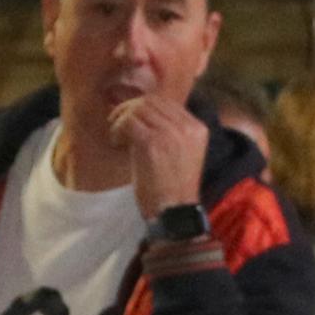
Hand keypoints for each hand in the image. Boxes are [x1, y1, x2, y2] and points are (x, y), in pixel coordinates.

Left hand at [116, 89, 207, 219]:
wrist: (174, 213)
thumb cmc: (173, 190)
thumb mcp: (182, 154)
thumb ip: (172, 133)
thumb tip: (144, 113)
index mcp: (198, 128)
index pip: (167, 102)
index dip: (145, 106)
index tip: (131, 119)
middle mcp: (187, 127)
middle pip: (152, 101)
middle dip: (130, 108)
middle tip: (116, 122)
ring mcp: (171, 133)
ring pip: (139, 109)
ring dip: (121, 119)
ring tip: (117, 136)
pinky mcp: (152, 142)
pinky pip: (129, 122)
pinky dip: (117, 129)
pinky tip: (116, 143)